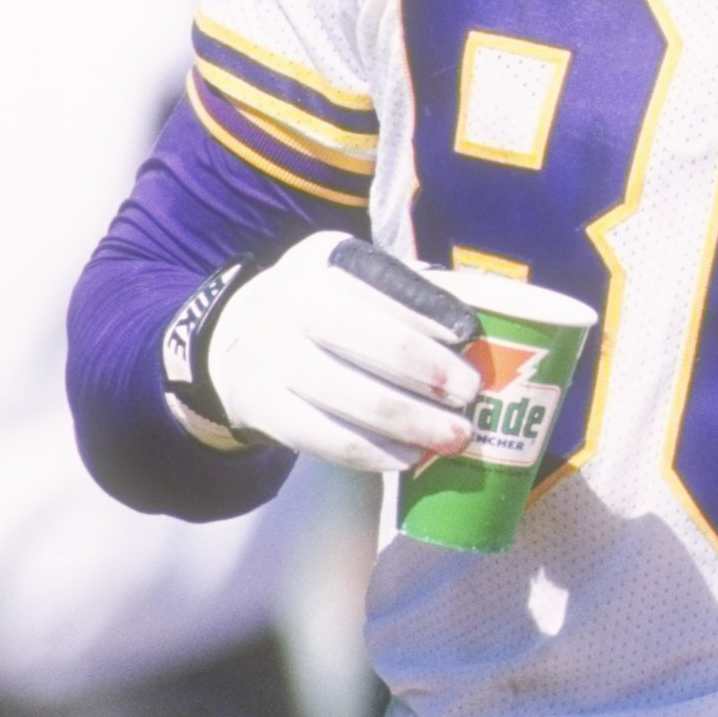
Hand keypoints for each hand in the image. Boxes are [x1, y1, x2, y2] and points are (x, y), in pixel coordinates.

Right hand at [200, 232, 483, 471]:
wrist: (234, 342)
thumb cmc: (325, 309)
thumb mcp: (351, 278)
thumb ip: (402, 291)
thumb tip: (483, 320)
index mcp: (323, 259)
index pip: (382, 282)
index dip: (429, 310)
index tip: (470, 335)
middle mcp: (289, 302)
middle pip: (367, 340)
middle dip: (427, 370)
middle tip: (471, 394)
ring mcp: (270, 357)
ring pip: (349, 397)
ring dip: (411, 421)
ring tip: (455, 436)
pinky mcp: (263, 408)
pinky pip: (323, 438)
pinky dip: (372, 452)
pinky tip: (409, 457)